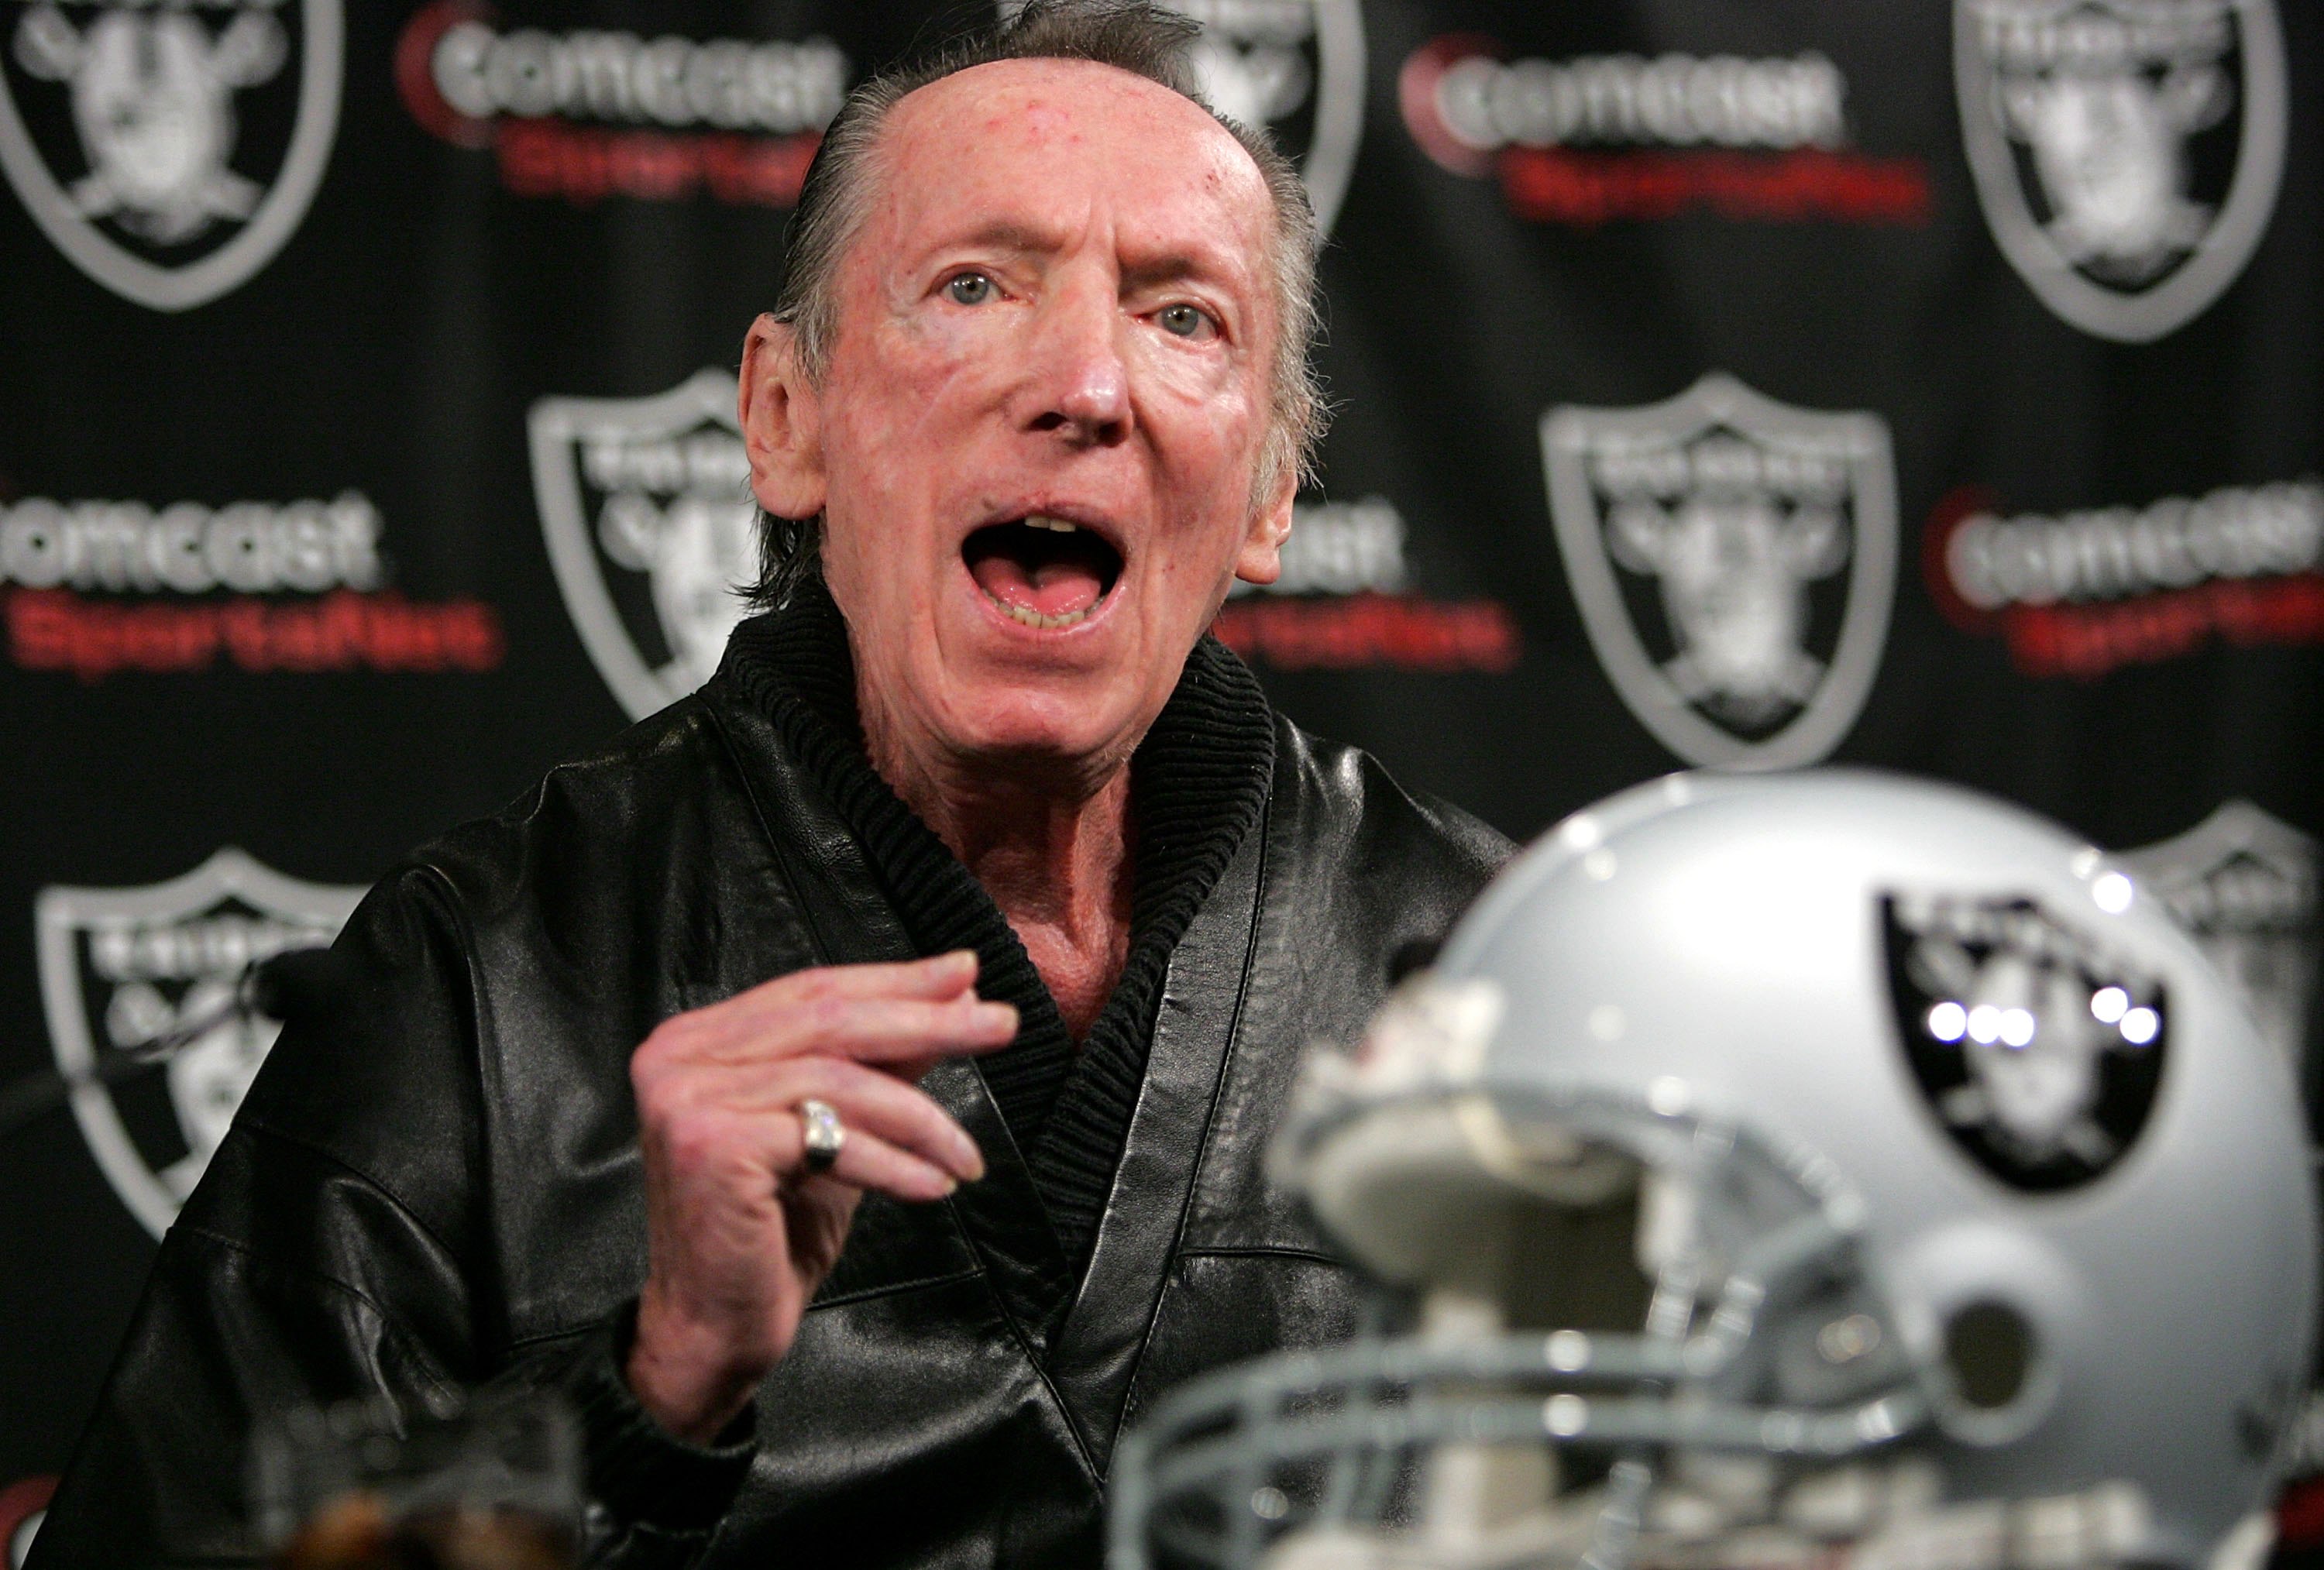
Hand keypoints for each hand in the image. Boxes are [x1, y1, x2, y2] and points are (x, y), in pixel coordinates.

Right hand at [624, 950, 1015, 1442]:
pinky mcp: (714, 1146)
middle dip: (925, 1021)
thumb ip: (881, 1062)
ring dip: (921, 1118)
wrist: (713, 1329)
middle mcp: (679, 1057)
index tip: (967, 976)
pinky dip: (894, 1163)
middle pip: (829, 1022)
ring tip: (968, 1155)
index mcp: (698, 1040)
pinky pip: (830, 1138)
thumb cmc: (772, 1233)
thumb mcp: (836, 1130)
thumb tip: (954, 998)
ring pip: (838, 1080)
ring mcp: (688, 1098)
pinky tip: (935, 1184)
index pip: (812, 990)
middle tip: (1001, 1025)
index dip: (894, 980)